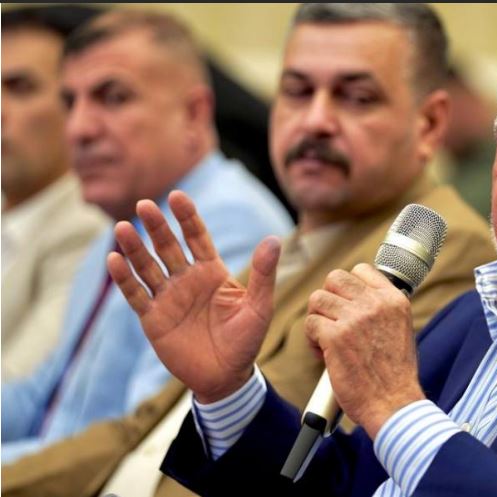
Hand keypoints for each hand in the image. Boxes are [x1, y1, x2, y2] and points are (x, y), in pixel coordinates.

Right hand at [106, 190, 280, 402]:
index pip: (197, 238)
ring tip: (122, 228)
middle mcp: (187, 280)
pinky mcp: (153, 319)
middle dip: (156, 226)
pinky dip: (124, 279)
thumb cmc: (246, 341)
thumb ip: (263, 274)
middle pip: (168, 247)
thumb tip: (274, 240)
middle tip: (144, 204)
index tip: (177, 196)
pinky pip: (136, 295)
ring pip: (148, 267)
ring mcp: (168, 298)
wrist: (226, 378)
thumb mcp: (259, 306)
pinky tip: (114, 260)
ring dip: (135, 249)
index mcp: (212, 272)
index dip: (187, 217)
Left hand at [305, 264, 425, 438]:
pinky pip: (310, 324)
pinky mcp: (335, 337)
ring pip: (318, 299)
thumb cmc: (395, 374)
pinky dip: (311, 340)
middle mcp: (375, 304)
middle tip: (330, 320)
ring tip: (324, 339)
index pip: (361, 270)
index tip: (346, 305)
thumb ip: (382, 308)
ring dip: (317, 319)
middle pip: (335, 278)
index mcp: (393, 300)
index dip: (348, 286)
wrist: (393, 403)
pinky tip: (321, 354)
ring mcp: (354, 318)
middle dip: (328, 298)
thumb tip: (359, 296)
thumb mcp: (401, 329)